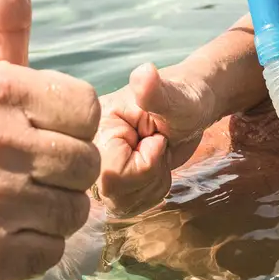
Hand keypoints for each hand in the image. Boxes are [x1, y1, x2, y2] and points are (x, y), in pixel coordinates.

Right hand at [0, 0, 101, 279]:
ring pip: (76, 212)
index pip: (89, 109)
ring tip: (5, 211)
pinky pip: (54, 252)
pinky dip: (33, 255)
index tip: (28, 137)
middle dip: (62, 181)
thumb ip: (4, 27)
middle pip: (89, 164)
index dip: (68, 130)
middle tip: (15, 181)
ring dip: (49, 219)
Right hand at [94, 61, 214, 218]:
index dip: (145, 163)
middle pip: (115, 193)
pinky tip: (154, 166)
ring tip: (157, 154)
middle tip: (158, 146)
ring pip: (122, 204)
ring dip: (152, 184)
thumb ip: (156, 92)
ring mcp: (96, 167)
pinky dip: (151, 191)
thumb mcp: (176, 98)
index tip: (156, 138)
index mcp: (95, 126)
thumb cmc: (185, 100)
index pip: (112, 174)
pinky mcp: (108, 182)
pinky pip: (129, 207)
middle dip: (149, 175)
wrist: (189, 108)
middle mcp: (89, 149)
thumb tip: (144, 72)